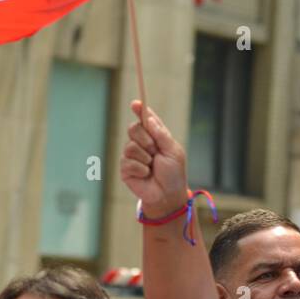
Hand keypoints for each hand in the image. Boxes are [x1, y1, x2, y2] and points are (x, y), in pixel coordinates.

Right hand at [119, 101, 188, 218]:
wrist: (167, 194)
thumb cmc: (173, 173)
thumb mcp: (173, 151)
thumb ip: (161, 134)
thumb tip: (149, 119)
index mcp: (155, 136)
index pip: (146, 119)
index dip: (140, 110)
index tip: (135, 103)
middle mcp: (141, 144)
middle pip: (133, 128)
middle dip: (145, 138)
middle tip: (154, 150)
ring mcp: (132, 156)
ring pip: (130, 146)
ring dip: (144, 157)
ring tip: (152, 167)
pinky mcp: (125, 169)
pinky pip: (127, 162)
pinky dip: (140, 169)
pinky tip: (146, 175)